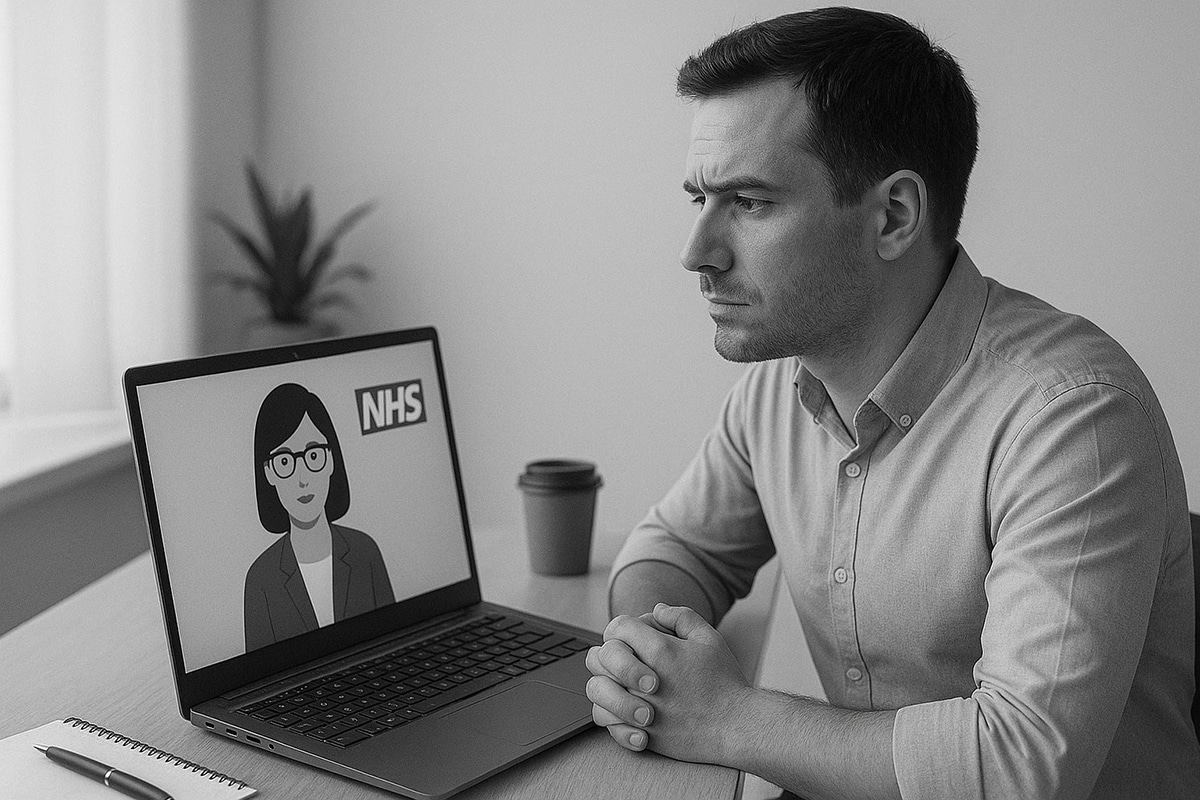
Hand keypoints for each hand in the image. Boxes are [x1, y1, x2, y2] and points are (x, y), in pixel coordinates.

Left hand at [585, 603, 752, 763]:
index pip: (618, 627)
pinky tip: (628, 709)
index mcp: (660, 651)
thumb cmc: (724, 682)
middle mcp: (643, 679)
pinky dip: (611, 713)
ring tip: (623, 684)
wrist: (735, 726)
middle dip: (610, 653)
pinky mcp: (640, 732)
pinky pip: (606, 721)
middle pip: (598, 656)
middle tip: (627, 659)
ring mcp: (638, 708)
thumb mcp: (709, 638)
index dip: (623, 628)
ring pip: (596, 690)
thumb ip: (681, 617)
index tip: (635, 637)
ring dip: (606, 682)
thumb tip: (656, 611)